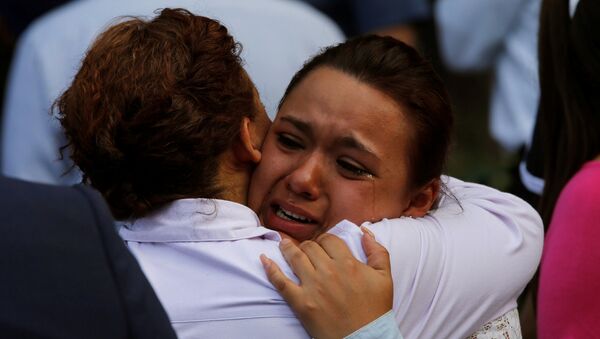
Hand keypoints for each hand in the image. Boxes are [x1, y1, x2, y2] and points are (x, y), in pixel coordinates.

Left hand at [260, 227, 392, 338]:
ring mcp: (312, 287)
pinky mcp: (300, 303)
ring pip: (295, 257)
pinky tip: (264, 260)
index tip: (324, 245)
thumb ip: (377, 251)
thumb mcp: (384, 277)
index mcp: (348, 263)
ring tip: (283, 244)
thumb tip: (365, 231)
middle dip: (309, 245)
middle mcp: (328, 272)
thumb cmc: (375, 309)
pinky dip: (270, 268)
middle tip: (308, 250)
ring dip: (287, 248)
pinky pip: (280, 282)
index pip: (329, 239)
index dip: (326, 240)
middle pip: (311, 246)